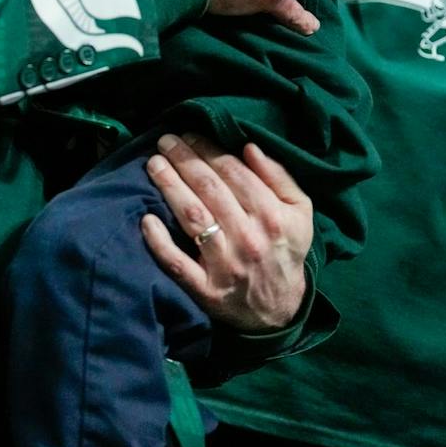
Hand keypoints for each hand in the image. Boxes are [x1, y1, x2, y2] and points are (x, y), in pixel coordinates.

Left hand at [142, 132, 311, 331]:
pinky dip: (159, 241)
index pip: (233, 173)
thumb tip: (249, 147)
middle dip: (184, 160)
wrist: (280, 312)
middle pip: (209, 189)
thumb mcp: (299, 212)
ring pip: (192, 218)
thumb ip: (279, 177)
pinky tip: (146, 219)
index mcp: (272, 216)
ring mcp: (225, 265)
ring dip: (169, 187)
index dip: (208, 149)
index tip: (190, 134)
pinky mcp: (206, 290)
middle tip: (165, 141)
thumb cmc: (285, 250)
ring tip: (153, 164)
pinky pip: (177, 263)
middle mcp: (249, 238)